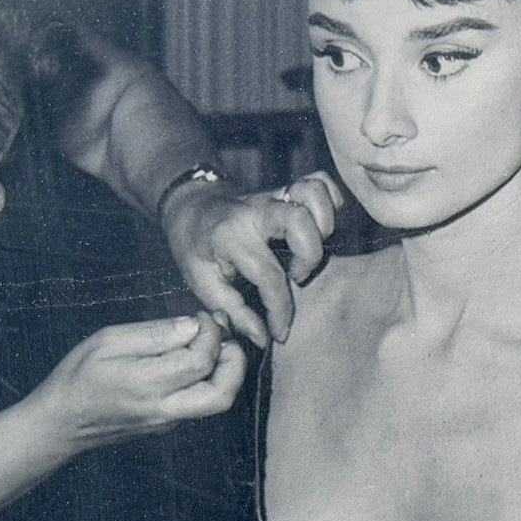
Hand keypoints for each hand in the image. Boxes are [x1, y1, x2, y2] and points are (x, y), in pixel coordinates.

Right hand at [26, 313, 244, 454]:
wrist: (60, 423)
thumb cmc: (77, 376)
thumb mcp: (107, 342)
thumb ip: (154, 334)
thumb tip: (193, 325)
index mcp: (146, 384)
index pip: (200, 361)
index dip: (212, 334)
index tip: (204, 317)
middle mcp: (163, 409)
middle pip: (222, 393)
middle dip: (235, 362)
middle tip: (226, 337)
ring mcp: (169, 422)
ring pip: (217, 402)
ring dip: (227, 372)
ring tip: (216, 345)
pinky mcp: (169, 426)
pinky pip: (201, 405)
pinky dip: (210, 381)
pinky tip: (196, 360)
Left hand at [162, 172, 342, 346]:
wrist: (189, 205)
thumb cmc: (195, 247)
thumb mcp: (201, 283)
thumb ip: (233, 312)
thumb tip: (263, 337)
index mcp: (230, 236)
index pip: (268, 274)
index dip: (280, 310)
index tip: (279, 331)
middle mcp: (254, 210)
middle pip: (298, 220)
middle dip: (309, 255)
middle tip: (296, 276)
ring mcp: (274, 195)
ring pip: (313, 192)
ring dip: (324, 223)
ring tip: (309, 249)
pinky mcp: (288, 189)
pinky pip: (320, 182)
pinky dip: (330, 203)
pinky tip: (320, 228)